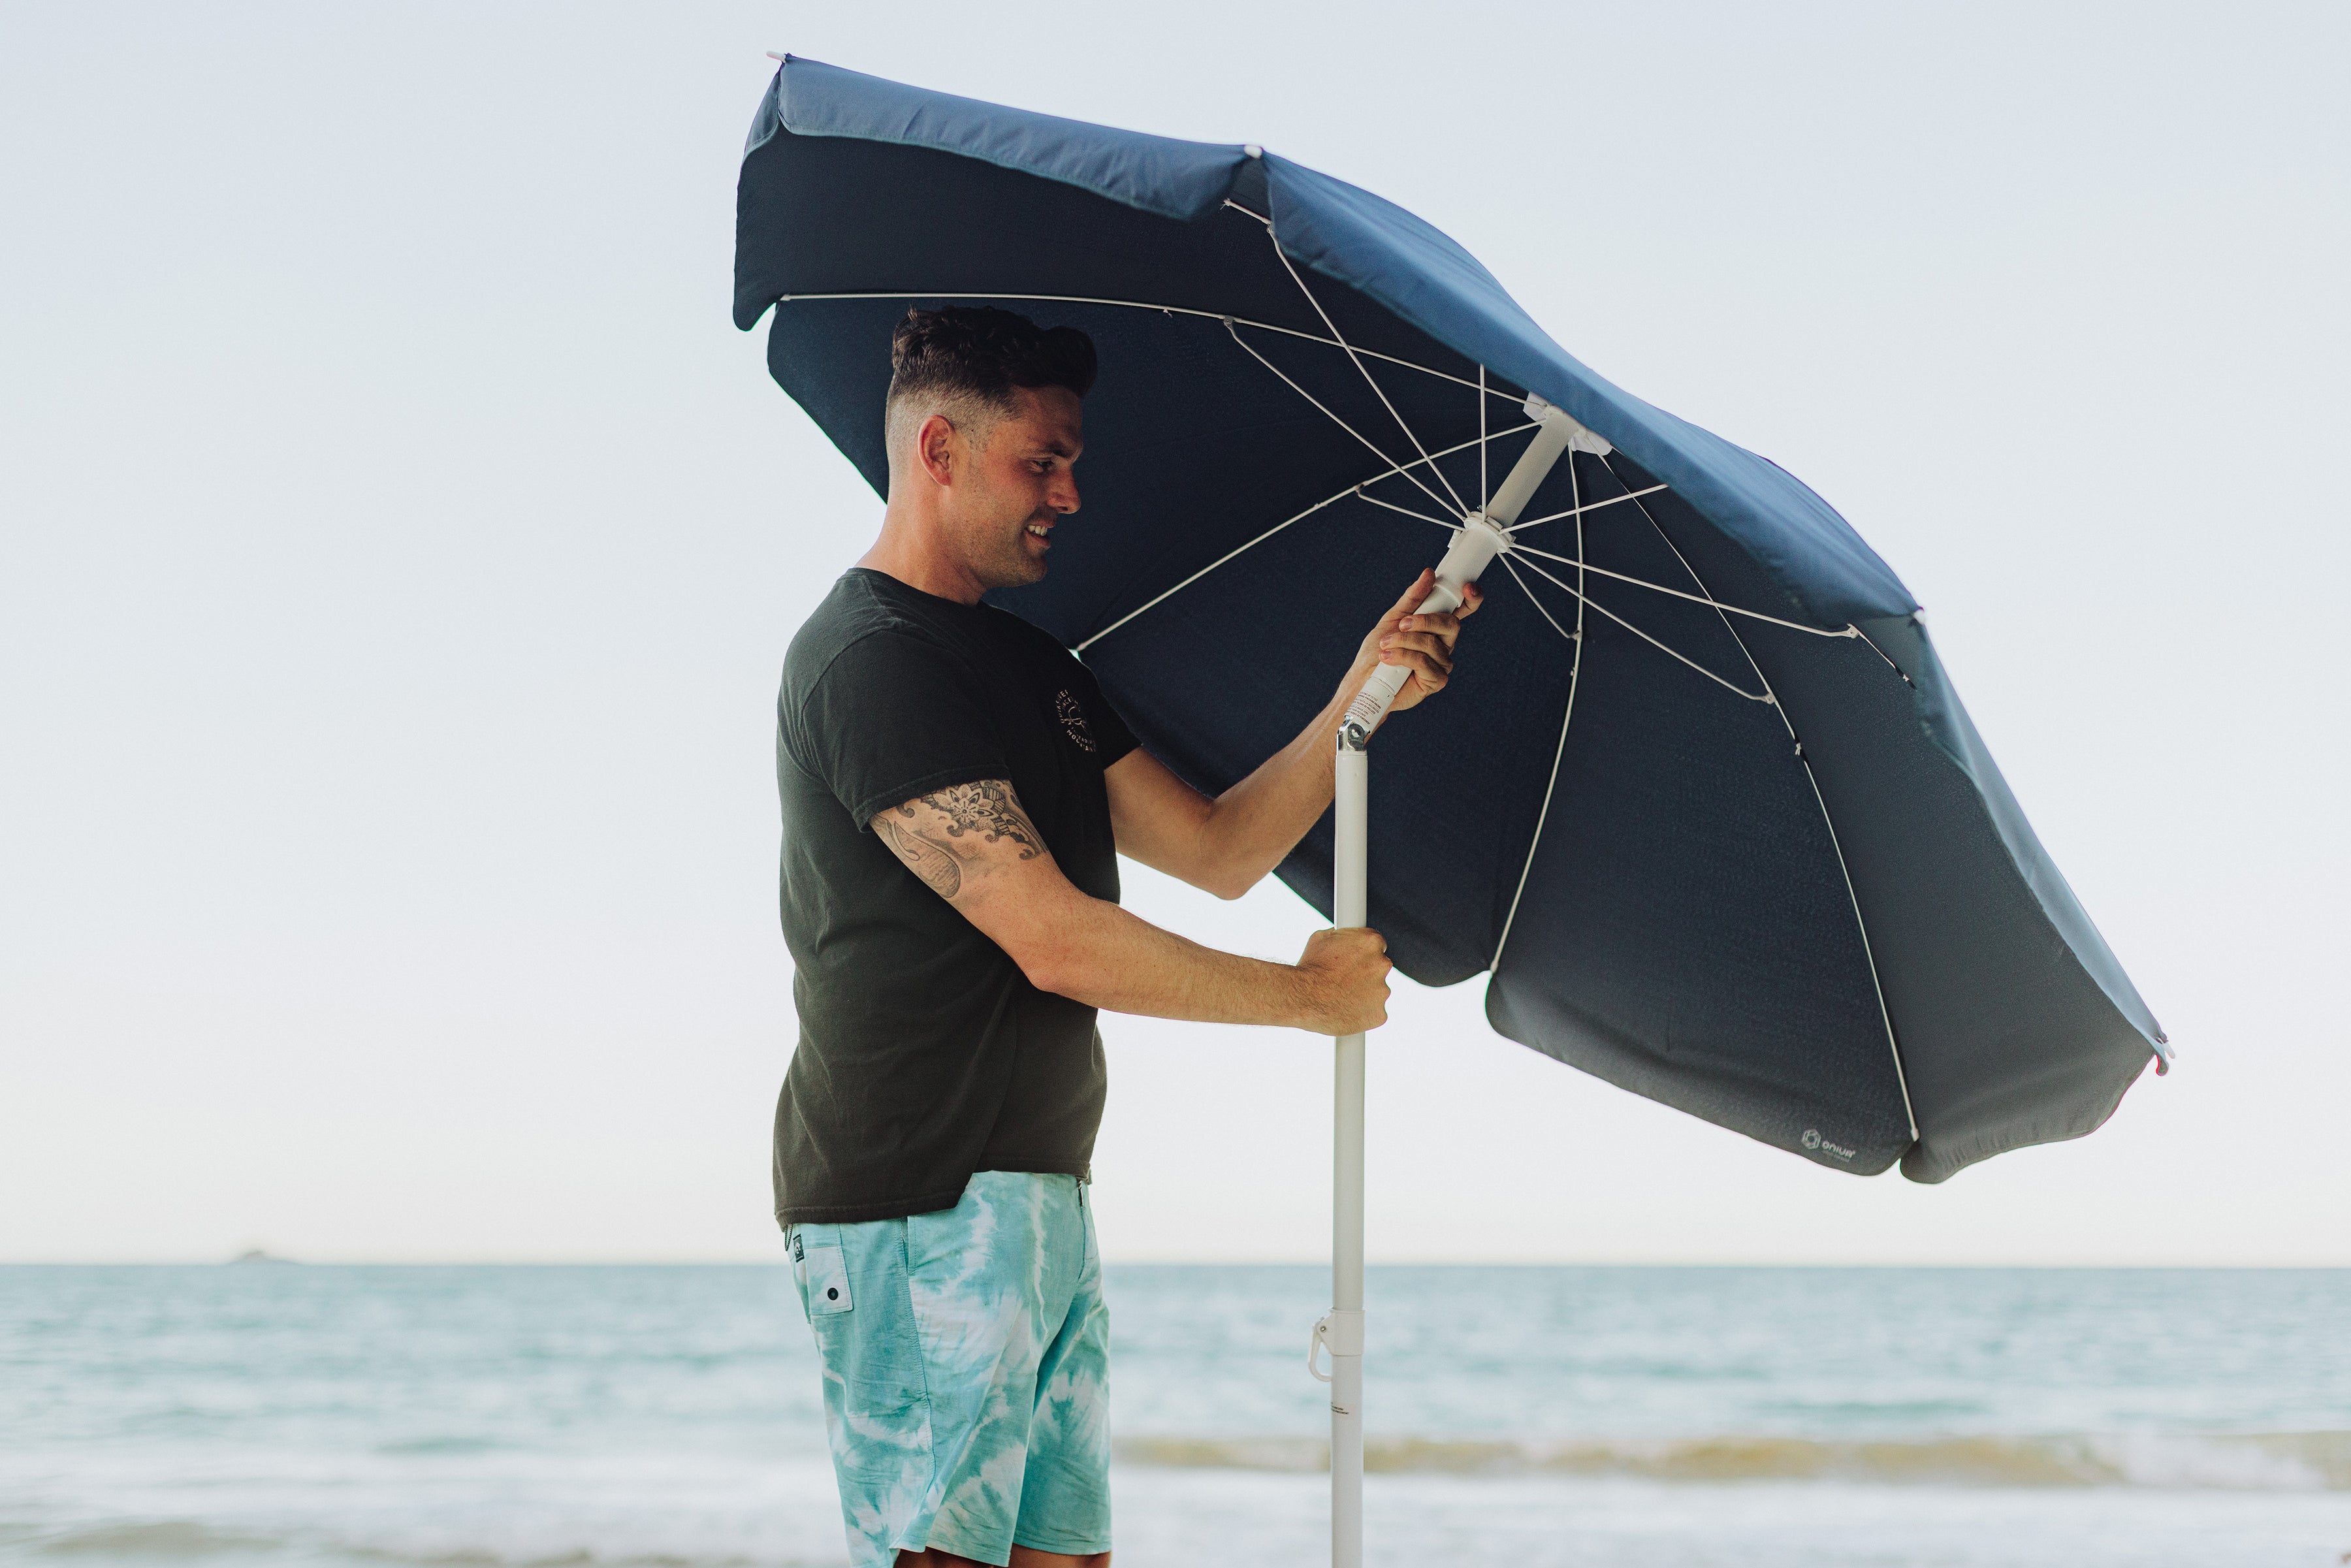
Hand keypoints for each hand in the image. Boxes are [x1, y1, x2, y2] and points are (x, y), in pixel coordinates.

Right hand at [1291, 927, 1391, 1034]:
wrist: (1302, 997)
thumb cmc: (1309, 968)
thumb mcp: (1320, 939)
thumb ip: (1338, 936)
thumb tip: (1338, 933)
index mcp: (1372, 942)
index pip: (1377, 945)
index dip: (1363, 952)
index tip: (1354, 960)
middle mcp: (1382, 964)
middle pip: (1379, 968)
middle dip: (1365, 973)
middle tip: (1343, 979)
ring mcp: (1382, 991)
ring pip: (1377, 992)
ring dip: (1364, 994)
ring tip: (1340, 997)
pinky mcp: (1379, 1014)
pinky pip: (1374, 1013)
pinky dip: (1363, 1014)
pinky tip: (1345, 1011)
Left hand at [1349, 569, 1482, 715]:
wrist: (1363, 679)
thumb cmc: (1378, 649)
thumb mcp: (1393, 617)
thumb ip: (1413, 597)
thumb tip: (1429, 574)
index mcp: (1437, 626)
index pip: (1462, 610)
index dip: (1472, 599)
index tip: (1468, 588)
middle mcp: (1444, 643)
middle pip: (1451, 624)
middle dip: (1425, 620)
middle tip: (1402, 624)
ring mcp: (1441, 662)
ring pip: (1432, 643)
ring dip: (1403, 641)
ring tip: (1385, 645)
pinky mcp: (1436, 681)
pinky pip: (1424, 662)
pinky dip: (1402, 657)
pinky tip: (1388, 659)